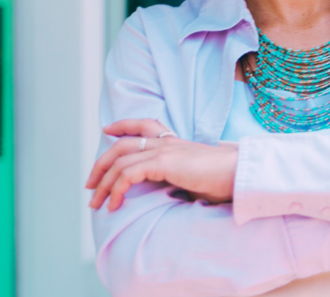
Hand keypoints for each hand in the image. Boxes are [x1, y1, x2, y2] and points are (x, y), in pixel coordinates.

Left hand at [85, 118, 237, 211]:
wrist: (239, 173)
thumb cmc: (225, 180)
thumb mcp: (198, 176)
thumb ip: (183, 178)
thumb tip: (177, 193)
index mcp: (176, 143)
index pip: (146, 125)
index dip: (124, 125)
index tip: (108, 130)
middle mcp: (168, 143)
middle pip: (123, 144)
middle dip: (100, 164)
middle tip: (90, 184)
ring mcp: (164, 150)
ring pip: (119, 160)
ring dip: (102, 183)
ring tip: (96, 202)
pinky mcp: (163, 162)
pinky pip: (127, 174)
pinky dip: (115, 189)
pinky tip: (114, 204)